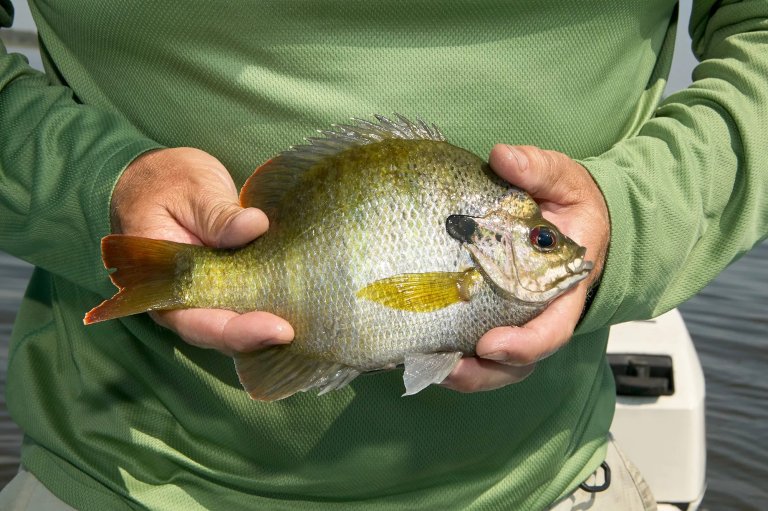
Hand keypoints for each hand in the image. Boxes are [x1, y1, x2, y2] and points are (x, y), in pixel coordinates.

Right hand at [111, 147, 293, 353]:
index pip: (198, 323)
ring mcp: (212, 293)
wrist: (162, 176)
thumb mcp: (190, 190)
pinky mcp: (234, 283)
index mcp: (162, 285)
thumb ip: (217, 213)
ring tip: (310, 321)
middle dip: (263, 337)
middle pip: (225, 333)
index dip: (238, 332)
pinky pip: (255, 303)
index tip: (276, 328)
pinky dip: (279, 305)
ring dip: (273, 326)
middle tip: (297, 330)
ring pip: (243, 324)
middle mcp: (187, 299)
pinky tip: (309, 302)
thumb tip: (254, 227)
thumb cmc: (168, 183)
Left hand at [442, 144, 609, 391]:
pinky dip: (453, 355)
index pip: (553, 329)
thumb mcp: (564, 180)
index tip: (490, 344)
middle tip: (448, 369)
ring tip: (427, 366)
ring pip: (497, 364)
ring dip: (464, 372)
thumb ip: (539, 170)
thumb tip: (502, 156)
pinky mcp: (494, 314)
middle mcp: (541, 312)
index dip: (525, 345)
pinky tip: (421, 350)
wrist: (573, 218)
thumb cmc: (571, 203)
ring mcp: (517, 318)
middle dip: (484, 372)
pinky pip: (477, 346)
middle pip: (519, 361)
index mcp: (565, 287)